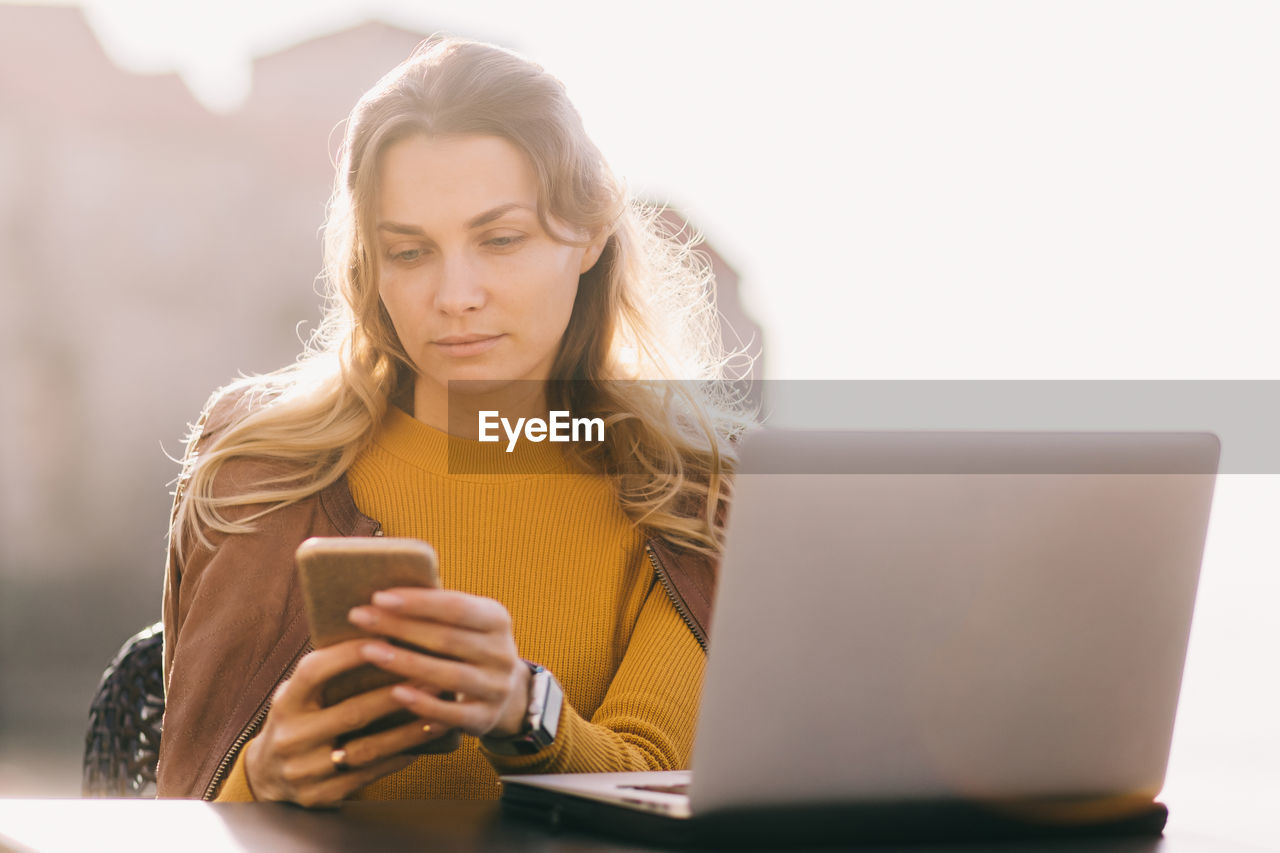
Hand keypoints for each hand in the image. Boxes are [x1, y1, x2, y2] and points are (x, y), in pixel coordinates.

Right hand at [244, 639, 452, 806]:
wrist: (267, 779)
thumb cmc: (299, 720)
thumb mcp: (299, 695)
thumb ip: (327, 673)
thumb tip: (380, 633)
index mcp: (285, 702)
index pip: (314, 672)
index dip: (348, 655)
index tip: (386, 639)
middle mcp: (291, 737)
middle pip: (351, 713)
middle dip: (397, 695)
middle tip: (434, 678)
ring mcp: (304, 770)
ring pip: (367, 749)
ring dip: (408, 731)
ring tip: (440, 715)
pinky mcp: (320, 796)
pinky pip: (368, 774)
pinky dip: (398, 757)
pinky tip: (422, 744)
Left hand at [349, 588, 532, 739]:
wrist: (504, 692)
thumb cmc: (465, 646)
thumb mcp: (464, 623)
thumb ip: (435, 610)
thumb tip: (381, 596)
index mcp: (497, 619)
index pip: (456, 606)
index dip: (417, 602)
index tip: (378, 597)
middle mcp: (502, 653)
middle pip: (447, 639)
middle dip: (399, 627)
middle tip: (360, 617)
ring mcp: (497, 687)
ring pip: (449, 675)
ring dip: (406, 662)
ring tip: (368, 650)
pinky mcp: (486, 718)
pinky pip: (453, 714)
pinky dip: (425, 703)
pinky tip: (396, 693)